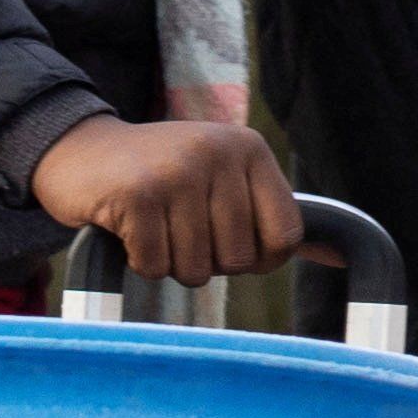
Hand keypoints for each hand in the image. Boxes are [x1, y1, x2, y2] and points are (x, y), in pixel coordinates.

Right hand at [32, 114, 300, 287]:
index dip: (257, 257)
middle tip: (176, 227)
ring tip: (152, 225)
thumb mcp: (222, 178)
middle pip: (238, 258)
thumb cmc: (160, 177)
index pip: (285, 235)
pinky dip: (139, 261)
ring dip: (170, 261)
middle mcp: (218, 153)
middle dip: (205, 259)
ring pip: (195, 268)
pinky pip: (154, 265)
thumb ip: (270, 213)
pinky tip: (128, 228)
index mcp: (249, 149)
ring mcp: (177, 171)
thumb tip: (340, 254)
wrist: (77, 151)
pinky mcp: (136, 194)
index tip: (226, 242)